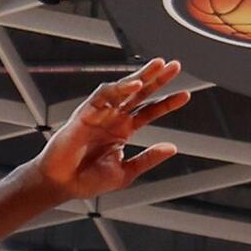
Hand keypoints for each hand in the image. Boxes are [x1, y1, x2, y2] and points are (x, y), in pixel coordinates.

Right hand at [31, 58, 191, 201]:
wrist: (63, 185)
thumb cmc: (89, 180)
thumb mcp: (126, 172)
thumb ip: (148, 158)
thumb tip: (173, 147)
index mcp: (124, 131)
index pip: (150, 112)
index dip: (168, 102)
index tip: (186, 95)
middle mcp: (114, 118)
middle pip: (140, 93)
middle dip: (157, 78)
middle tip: (175, 65)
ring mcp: (100, 113)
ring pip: (124, 88)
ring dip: (141, 75)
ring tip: (160, 65)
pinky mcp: (86, 112)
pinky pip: (104, 95)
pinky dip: (119, 88)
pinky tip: (136, 84)